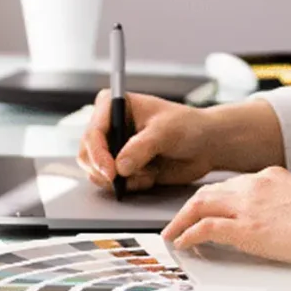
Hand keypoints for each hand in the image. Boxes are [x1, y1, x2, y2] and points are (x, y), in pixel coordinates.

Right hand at [77, 90, 215, 191]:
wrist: (204, 145)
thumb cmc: (186, 126)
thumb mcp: (165, 132)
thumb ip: (141, 148)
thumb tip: (120, 167)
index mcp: (114, 104)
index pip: (94, 131)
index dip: (98, 153)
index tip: (111, 172)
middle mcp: (109, 125)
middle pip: (87, 153)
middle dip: (106, 171)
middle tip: (124, 180)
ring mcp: (114, 147)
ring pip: (96, 171)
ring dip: (122, 179)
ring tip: (147, 172)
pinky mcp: (121, 166)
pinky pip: (113, 184)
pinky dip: (131, 185)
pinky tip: (150, 175)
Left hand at [162, 166, 290, 267]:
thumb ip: (288, 205)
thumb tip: (284, 221)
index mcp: (271, 177)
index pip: (232, 185)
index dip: (214, 198)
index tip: (205, 208)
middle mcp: (255, 185)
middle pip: (209, 191)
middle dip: (190, 206)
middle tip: (178, 221)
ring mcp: (249, 206)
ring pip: (200, 204)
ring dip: (181, 219)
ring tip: (172, 233)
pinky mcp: (247, 229)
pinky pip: (206, 228)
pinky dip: (189, 234)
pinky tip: (182, 243)